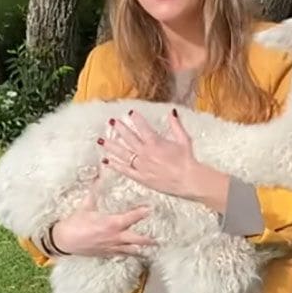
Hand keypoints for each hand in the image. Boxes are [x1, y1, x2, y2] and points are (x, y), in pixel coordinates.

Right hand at [51, 183, 155, 256]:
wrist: (63, 241)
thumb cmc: (74, 223)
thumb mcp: (86, 205)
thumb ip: (95, 189)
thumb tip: (100, 173)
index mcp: (112, 223)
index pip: (133, 218)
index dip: (144, 213)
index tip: (153, 208)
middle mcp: (116, 237)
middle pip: (139, 239)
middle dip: (151, 239)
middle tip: (162, 237)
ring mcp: (112, 247)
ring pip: (133, 250)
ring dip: (143, 248)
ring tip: (154, 248)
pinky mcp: (107, 253)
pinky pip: (122, 254)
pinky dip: (131, 253)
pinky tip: (136, 253)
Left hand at [100, 109, 230, 211]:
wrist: (189, 180)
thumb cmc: (187, 160)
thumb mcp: (184, 139)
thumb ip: (176, 125)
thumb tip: (172, 112)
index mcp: (155, 143)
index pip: (142, 127)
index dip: (135, 119)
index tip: (130, 113)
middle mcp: (146, 153)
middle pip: (128, 139)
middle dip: (120, 129)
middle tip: (111, 122)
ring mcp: (142, 166)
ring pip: (123, 154)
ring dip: (111, 146)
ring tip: (101, 140)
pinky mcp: (141, 178)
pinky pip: (125, 170)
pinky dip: (115, 165)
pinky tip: (106, 161)